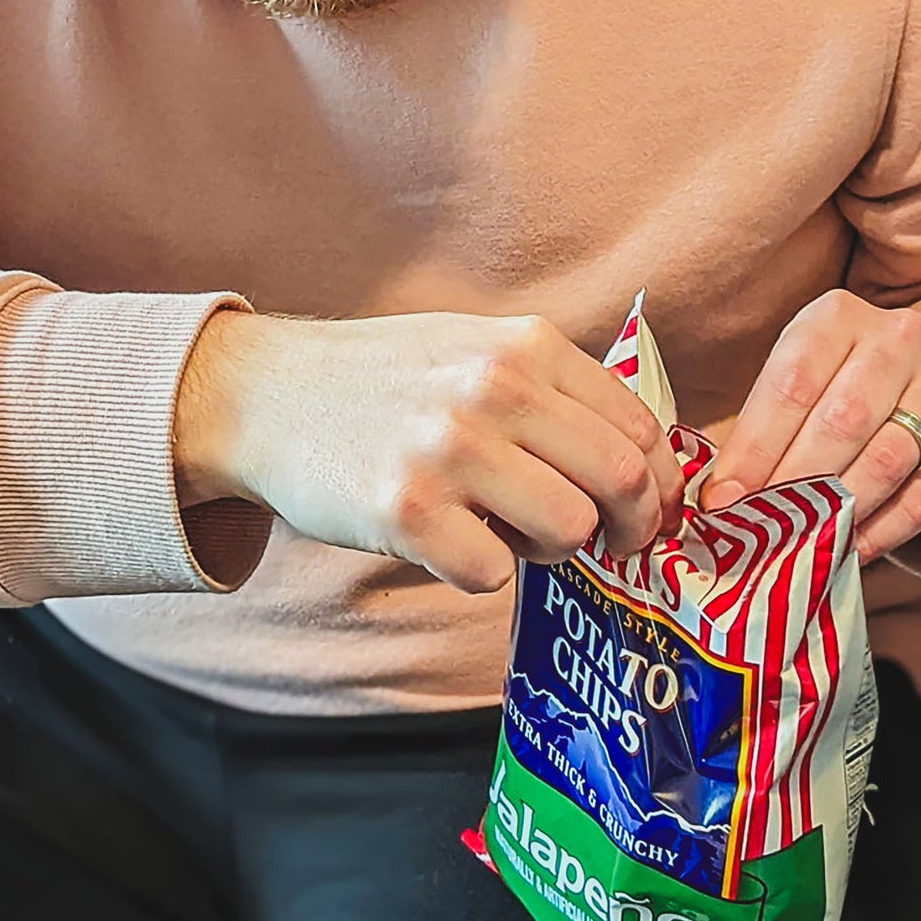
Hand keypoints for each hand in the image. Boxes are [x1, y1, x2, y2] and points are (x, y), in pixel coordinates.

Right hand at [173, 310, 685, 595]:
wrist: (263, 395)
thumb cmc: (380, 381)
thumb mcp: (472, 347)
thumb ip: (552, 388)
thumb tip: (647, 458)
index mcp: (523, 346)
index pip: (639, 427)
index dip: (658, 483)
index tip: (646, 510)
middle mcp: (493, 390)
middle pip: (621, 482)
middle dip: (628, 528)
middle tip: (609, 545)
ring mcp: (448, 451)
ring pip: (567, 531)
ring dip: (550, 551)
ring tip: (509, 533)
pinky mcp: (405, 511)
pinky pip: (492, 574)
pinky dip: (481, 572)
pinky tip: (450, 542)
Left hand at [699, 290, 920, 564]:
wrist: (913, 392)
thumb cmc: (826, 390)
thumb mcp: (788, 386)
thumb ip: (752, 431)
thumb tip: (715, 496)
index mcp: (838, 315)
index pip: (793, 382)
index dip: (755, 445)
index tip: (724, 496)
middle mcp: (899, 340)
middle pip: (843, 419)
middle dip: (792, 480)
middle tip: (756, 526)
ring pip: (888, 458)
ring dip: (837, 507)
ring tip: (797, 542)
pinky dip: (883, 530)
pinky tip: (847, 549)